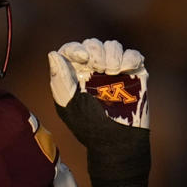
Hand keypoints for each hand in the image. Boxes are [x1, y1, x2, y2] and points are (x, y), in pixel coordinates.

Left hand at [48, 38, 150, 186]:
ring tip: (112, 72)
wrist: (118, 142)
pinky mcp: (133, 74)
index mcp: (73, 75)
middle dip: (96, 51)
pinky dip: (130, 57)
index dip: (76, 49)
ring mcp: (114, 71)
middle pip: (93, 44)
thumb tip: (53, 54)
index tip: (83, 59)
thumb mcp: (69, 105)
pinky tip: (126, 70)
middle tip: (99, 67)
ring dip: (112, 54)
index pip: (71, 50)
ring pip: (113, 46)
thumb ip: (60, 79)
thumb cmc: (89, 127)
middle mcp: (92, 70)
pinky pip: (133, 55)